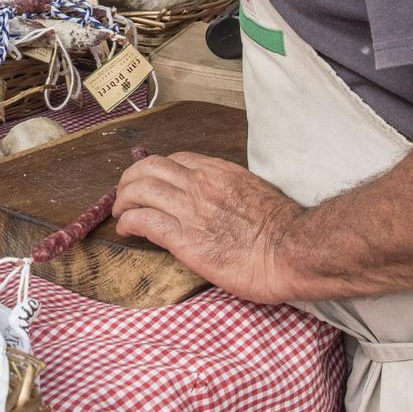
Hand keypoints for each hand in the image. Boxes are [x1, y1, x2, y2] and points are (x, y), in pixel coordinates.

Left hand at [113, 153, 305, 304]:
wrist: (292, 251)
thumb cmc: (283, 229)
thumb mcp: (255, 192)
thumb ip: (231, 190)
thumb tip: (220, 201)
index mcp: (219, 172)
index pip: (176, 160)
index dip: (157, 170)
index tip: (151, 182)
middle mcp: (200, 184)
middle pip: (149, 168)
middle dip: (130, 179)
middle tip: (124, 194)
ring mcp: (190, 209)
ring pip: (139, 190)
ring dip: (122, 200)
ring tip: (119, 211)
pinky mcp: (184, 238)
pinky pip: (143, 221)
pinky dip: (128, 222)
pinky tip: (125, 229)